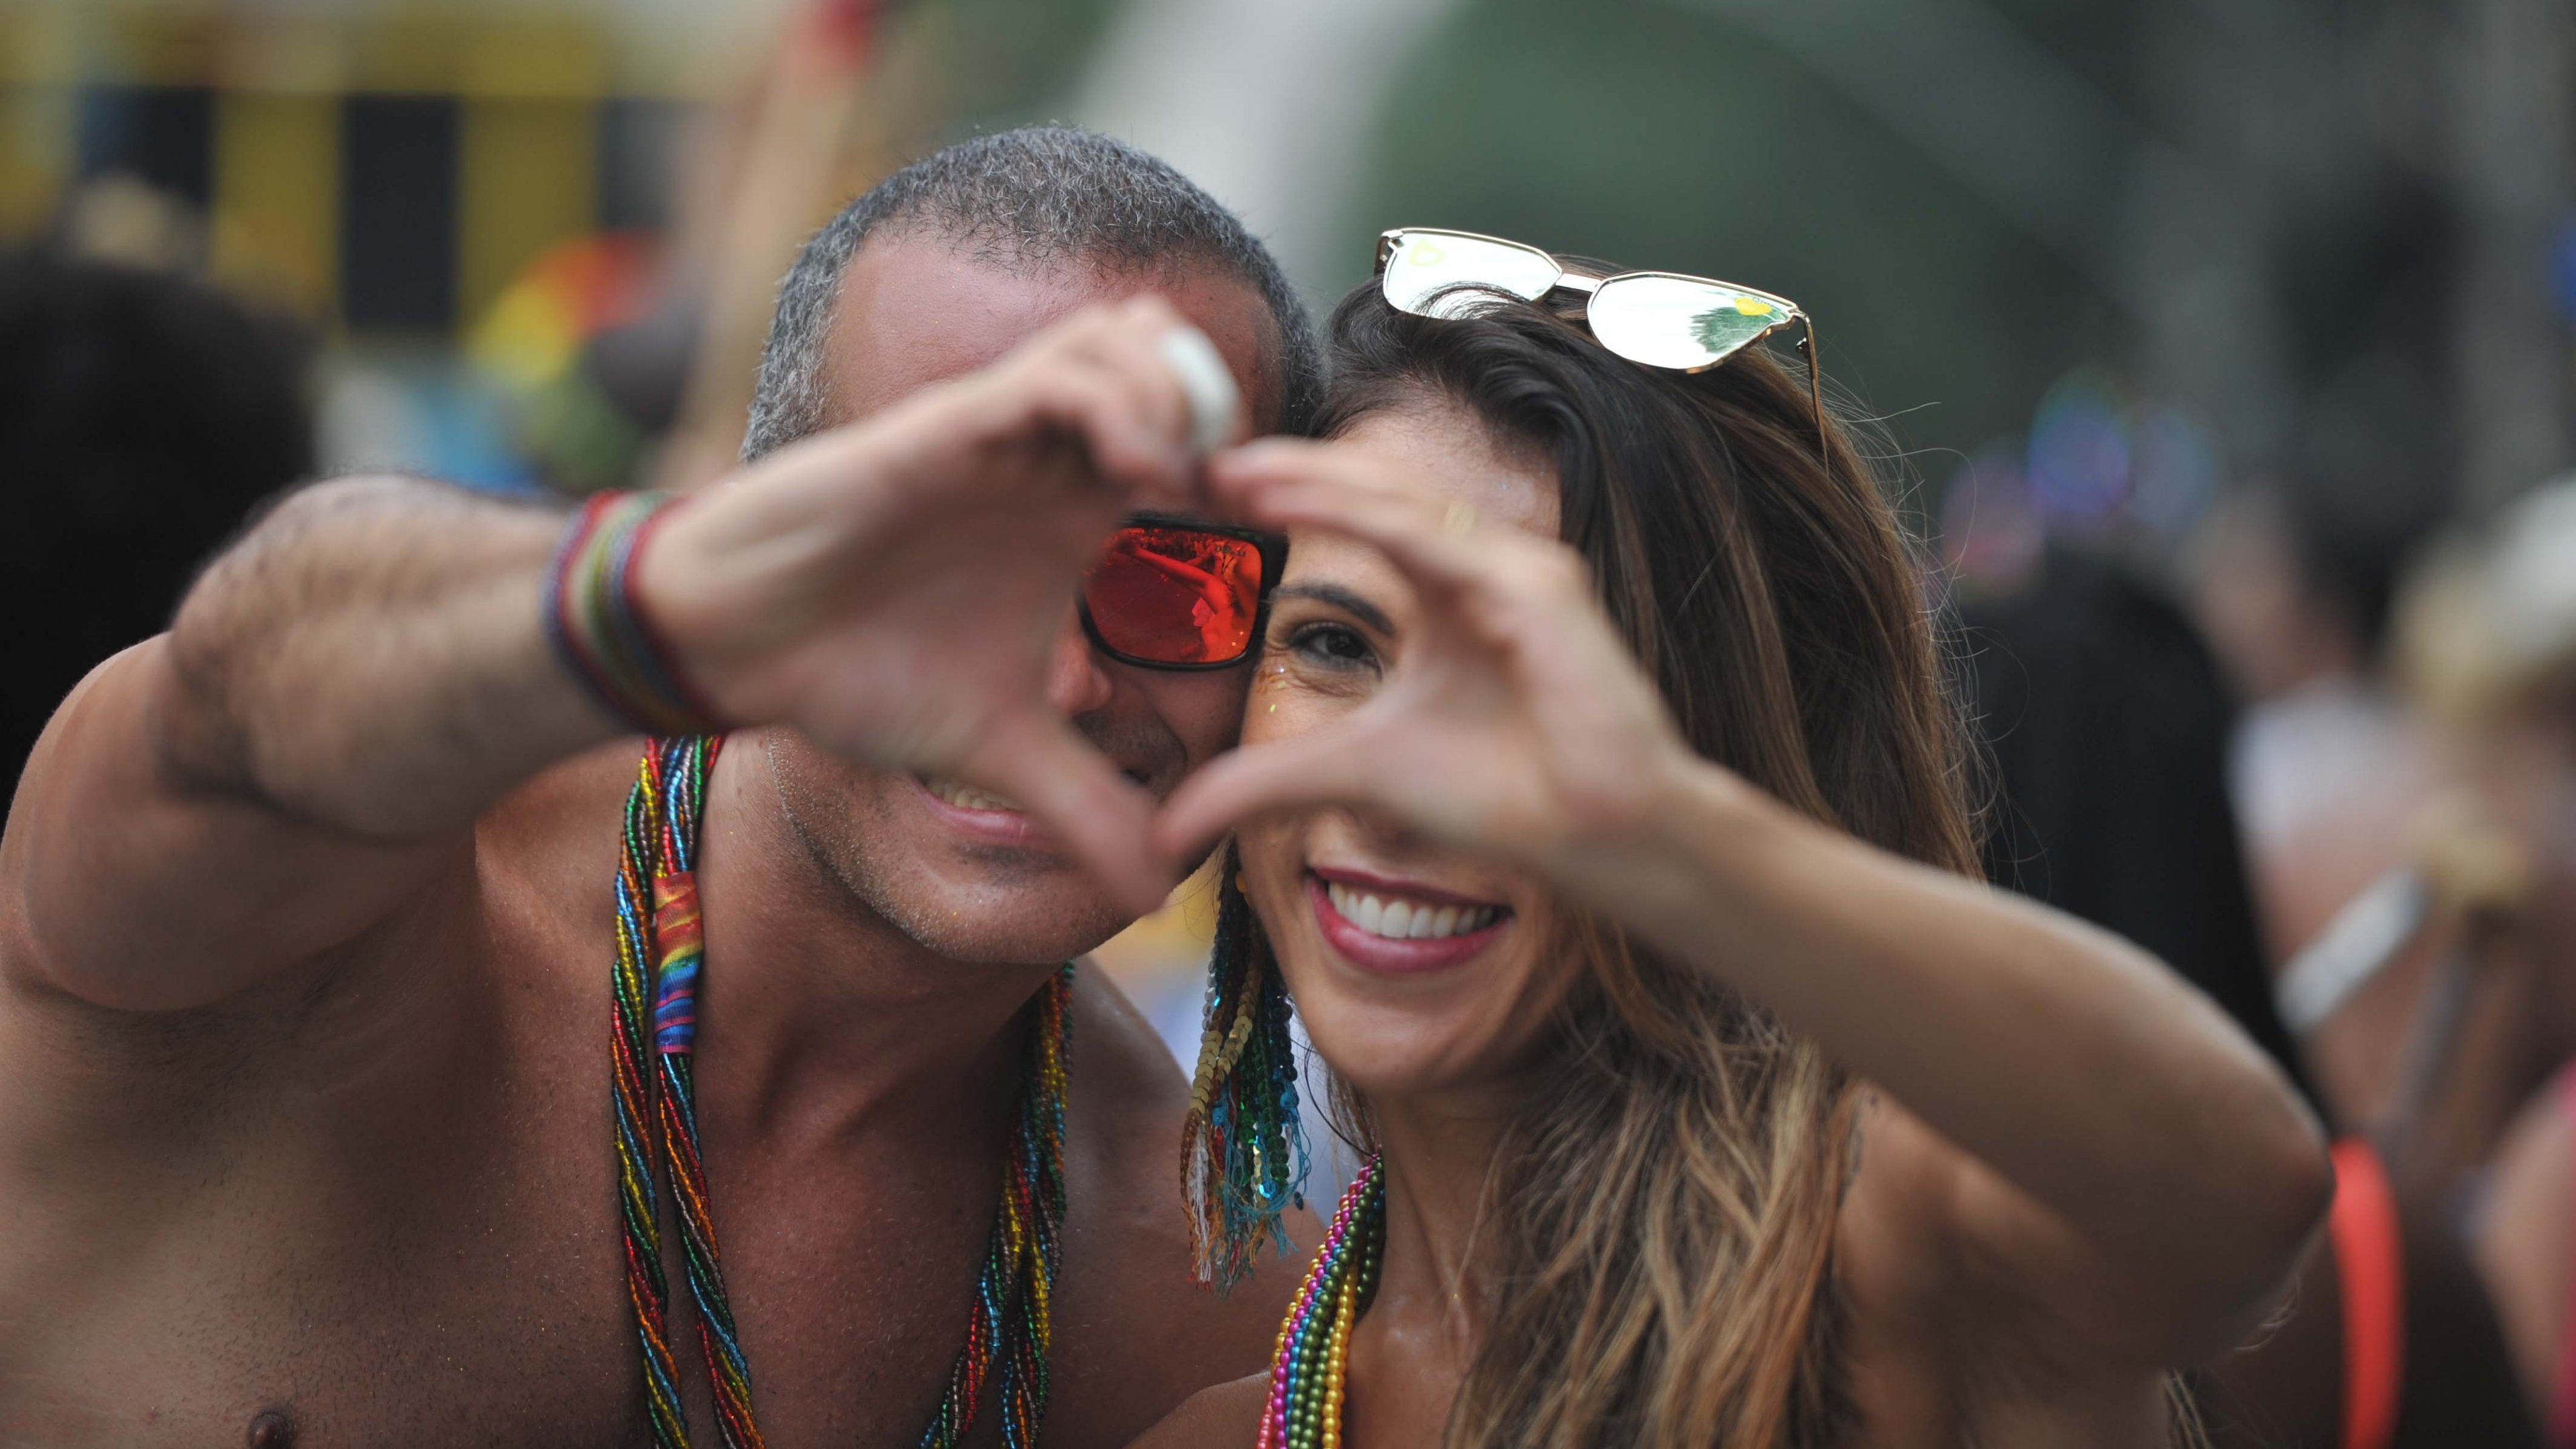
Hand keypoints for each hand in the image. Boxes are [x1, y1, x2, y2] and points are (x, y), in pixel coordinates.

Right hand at [639, 297, 1235, 912]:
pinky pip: (1051, 375)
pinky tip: (1132, 477)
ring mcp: (1003, 434)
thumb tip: (1155, 896)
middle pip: (1176, 367)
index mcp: (1076, 515)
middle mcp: (1050, 460)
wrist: (747, 647)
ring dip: (1175, 397)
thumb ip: (1085, 811)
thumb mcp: (1003, 753)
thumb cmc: (861, 672)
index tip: (1278, 546)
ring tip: (1181, 487)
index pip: (1196, 446)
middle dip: (1229, 418)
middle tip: (1240, 503)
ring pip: (1123, 338)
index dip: (1251, 479)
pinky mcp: (948, 425)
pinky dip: (1113, 406)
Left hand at [1155, 438, 1718, 905]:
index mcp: (1447, 586)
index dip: (1286, 493)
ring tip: (1232, 470)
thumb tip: (1167, 833)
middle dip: (1286, 469)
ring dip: (1309, 478)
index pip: (1357, 512)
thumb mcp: (1353, 773)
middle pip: (1371, 489)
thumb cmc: (1504, 798)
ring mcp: (1515, 566)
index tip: (1206, 489)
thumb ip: (1262, 784)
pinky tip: (1289, 499)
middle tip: (1199, 455)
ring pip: (1396, 499)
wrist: (1602, 838)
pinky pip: (1432, 537)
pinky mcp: (1536, 588)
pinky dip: (1358, 515)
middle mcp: (1483, 561)